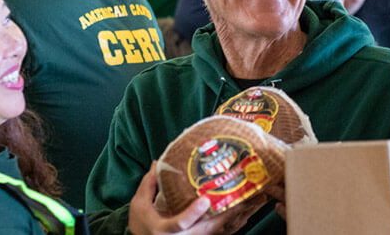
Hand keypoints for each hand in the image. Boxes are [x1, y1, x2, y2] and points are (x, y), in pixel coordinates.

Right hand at [127, 163, 267, 234]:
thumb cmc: (142, 224)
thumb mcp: (139, 204)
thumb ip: (149, 184)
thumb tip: (157, 162)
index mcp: (164, 230)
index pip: (180, 223)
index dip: (193, 213)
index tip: (205, 200)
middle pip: (208, 229)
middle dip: (227, 213)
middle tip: (244, 197)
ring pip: (216, 231)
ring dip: (233, 216)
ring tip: (250, 200)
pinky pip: (217, 231)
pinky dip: (229, 220)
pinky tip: (242, 208)